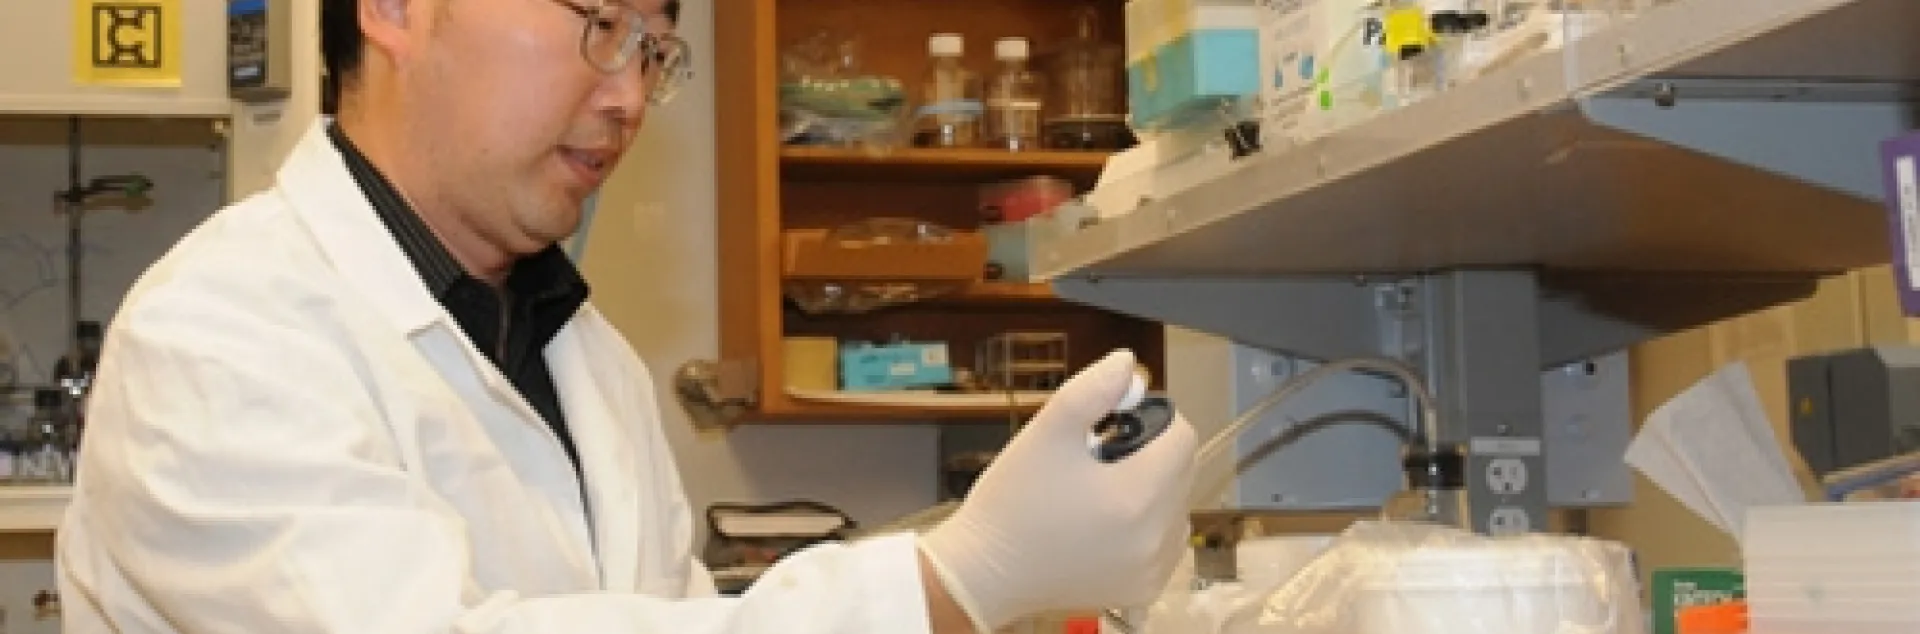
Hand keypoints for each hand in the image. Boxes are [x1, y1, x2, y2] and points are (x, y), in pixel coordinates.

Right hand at [917, 349, 1197, 631]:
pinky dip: (1146, 527)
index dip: (1151, 420)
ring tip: (1098, 494)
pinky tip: (1104, 524)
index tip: (1112, 426)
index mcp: (1136, 496)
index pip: (1182, 438)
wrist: (984, 573)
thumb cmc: (1011, 504)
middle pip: (1181, 472)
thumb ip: (1092, 389)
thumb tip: (1128, 364)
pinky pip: (1165, 543)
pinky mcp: (1142, 590)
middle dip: (1148, 455)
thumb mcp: (1046, 432)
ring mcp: (1151, 569)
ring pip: (1176, 507)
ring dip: (1151, 491)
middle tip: (1097, 459)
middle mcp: (1154, 538)